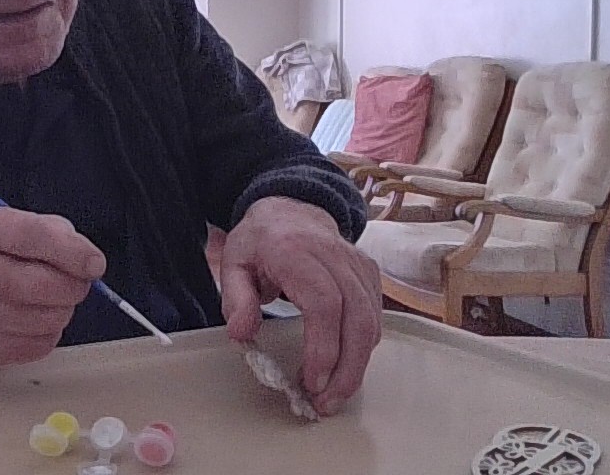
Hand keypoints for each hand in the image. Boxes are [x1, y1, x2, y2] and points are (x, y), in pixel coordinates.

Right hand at [0, 207, 105, 364]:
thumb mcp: (23, 224)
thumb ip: (59, 235)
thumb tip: (90, 264)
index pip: (35, 237)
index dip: (74, 253)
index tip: (95, 264)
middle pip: (46, 286)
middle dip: (74, 285)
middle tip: (74, 281)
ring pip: (49, 318)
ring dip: (62, 309)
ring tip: (48, 298)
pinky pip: (41, 344)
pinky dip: (48, 331)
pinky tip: (32, 316)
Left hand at [220, 197, 381, 414]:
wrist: (290, 208)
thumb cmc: (261, 241)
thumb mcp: (233, 264)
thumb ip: (236, 300)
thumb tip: (242, 334)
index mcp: (296, 252)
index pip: (324, 303)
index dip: (324, 347)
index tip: (312, 381)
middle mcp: (334, 256)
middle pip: (357, 317)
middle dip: (347, 368)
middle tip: (326, 402)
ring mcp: (357, 264)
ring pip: (372, 320)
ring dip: (358, 364)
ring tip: (334, 394)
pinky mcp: (369, 274)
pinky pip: (376, 316)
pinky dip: (364, 347)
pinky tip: (345, 368)